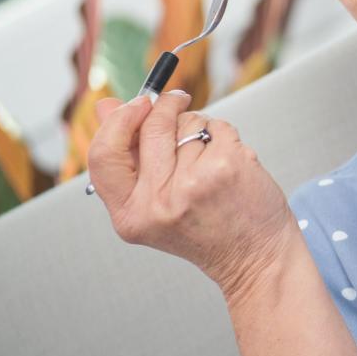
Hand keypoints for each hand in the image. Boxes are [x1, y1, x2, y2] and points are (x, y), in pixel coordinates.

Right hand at [87, 90, 295, 299]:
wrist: (253, 256)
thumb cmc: (207, 229)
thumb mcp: (154, 203)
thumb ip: (127, 157)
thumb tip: (106, 105)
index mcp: (130, 214)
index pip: (103, 154)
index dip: (118, 121)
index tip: (137, 103)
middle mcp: (158, 201)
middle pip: (151, 127)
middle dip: (165, 106)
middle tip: (177, 99)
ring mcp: (193, 182)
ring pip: (188, 124)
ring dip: (199, 129)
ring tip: (208, 159)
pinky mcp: (226, 166)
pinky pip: (217, 127)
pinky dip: (223, 135)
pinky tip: (227, 161)